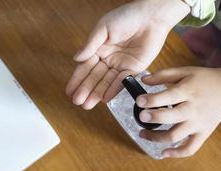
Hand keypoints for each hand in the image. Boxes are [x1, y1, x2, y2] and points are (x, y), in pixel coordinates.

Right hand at [66, 0, 189, 109]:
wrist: (151, 17)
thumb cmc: (126, 17)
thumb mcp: (103, 28)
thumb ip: (90, 45)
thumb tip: (76, 58)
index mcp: (99, 48)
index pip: (85, 66)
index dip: (77, 79)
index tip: (69, 90)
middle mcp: (108, 58)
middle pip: (94, 77)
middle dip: (85, 89)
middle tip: (77, 101)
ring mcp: (120, 64)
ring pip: (106, 82)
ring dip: (96, 93)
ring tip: (87, 104)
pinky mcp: (133, 68)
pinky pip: (122, 81)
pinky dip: (113, 90)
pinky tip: (104, 99)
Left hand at [137, 63, 220, 157]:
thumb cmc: (204, 79)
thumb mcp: (185, 71)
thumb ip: (163, 75)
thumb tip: (142, 80)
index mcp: (188, 91)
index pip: (168, 97)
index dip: (151, 100)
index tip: (139, 101)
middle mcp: (193, 109)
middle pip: (171, 118)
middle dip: (153, 118)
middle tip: (140, 117)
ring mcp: (198, 123)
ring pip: (176, 136)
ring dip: (156, 138)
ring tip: (142, 134)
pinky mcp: (203, 133)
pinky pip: (190, 148)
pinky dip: (177, 153)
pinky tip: (163, 152)